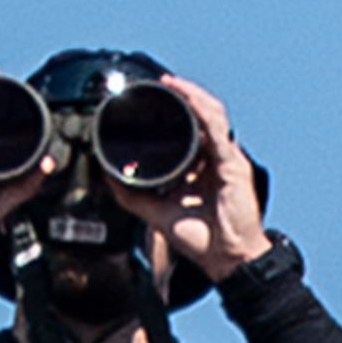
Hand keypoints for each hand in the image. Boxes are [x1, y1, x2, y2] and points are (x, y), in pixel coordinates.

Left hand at [108, 74, 272, 280]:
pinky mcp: (233, 163)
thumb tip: (108, 177)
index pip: (190, 127)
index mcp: (201, 165)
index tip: (154, 96)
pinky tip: (189, 99)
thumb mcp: (157, 212)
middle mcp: (215, 157)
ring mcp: (226, 158)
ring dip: (191, 94)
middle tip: (160, 83)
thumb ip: (132, 195)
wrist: (227, 259)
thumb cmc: (203, 239)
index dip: (175, 108)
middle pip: (201, 114)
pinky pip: (216, 129)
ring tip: (172, 83)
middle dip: (182, 94)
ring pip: (211, 113)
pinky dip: (202, 110)